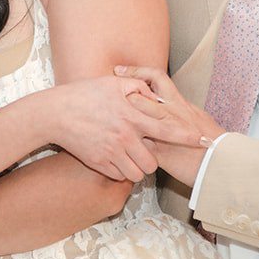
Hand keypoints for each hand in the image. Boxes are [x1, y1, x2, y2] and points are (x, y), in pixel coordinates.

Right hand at [43, 75, 196, 183]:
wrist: (55, 113)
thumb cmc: (84, 94)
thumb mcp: (113, 83)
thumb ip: (137, 86)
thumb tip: (154, 93)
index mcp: (132, 116)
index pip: (167, 129)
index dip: (188, 137)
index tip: (202, 141)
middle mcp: (124, 137)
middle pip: (152, 162)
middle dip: (153, 160)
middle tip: (145, 152)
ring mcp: (111, 152)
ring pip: (137, 174)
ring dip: (137, 168)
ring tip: (130, 157)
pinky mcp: (98, 163)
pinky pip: (118, 175)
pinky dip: (120, 170)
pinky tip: (115, 159)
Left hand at [114, 66, 226, 182]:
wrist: (221, 163)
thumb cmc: (212, 142)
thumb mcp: (197, 118)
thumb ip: (181, 110)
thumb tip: (169, 103)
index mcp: (180, 104)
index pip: (156, 79)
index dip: (137, 73)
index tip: (122, 70)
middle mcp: (171, 114)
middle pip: (140, 95)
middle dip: (121, 91)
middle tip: (106, 85)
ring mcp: (163, 133)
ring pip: (137, 117)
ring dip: (122, 114)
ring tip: (107, 109)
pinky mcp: (159, 153)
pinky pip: (138, 147)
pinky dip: (125, 145)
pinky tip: (112, 143)